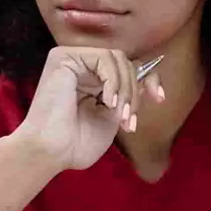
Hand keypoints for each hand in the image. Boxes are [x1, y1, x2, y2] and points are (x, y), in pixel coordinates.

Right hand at [13, 47, 164, 171]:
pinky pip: (104, 58)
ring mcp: (71, 59)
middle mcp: (80, 66)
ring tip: (118, 114)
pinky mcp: (64, 57)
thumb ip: (127, 96)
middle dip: (134, 92)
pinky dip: (113, 80)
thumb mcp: (112, 116)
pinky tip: (107, 101)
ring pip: (118, 58)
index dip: (147, 79)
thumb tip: (149, 77)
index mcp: (90, 79)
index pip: (126, 68)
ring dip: (126, 88)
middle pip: (125, 63)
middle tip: (128, 119)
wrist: (52, 152)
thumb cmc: (76, 143)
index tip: (159, 99)